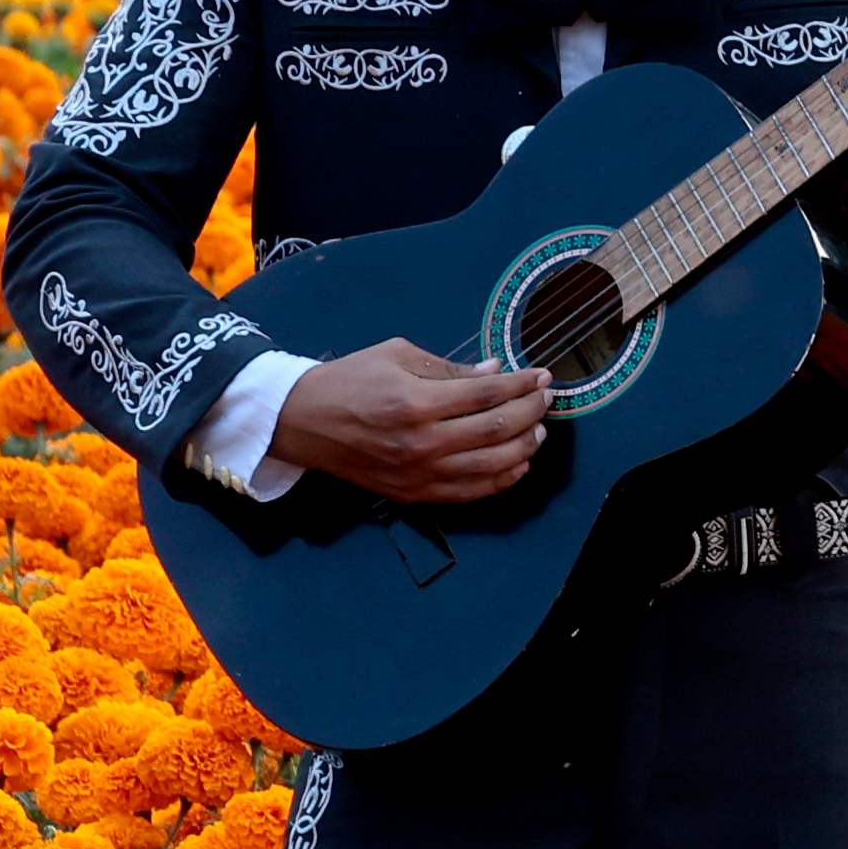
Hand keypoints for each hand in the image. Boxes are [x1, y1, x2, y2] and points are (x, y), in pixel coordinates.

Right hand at [271, 339, 551, 505]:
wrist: (301, 421)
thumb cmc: (349, 380)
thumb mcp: (397, 355)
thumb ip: (450, 367)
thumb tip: (496, 371)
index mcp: (415, 401)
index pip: (488, 394)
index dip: (523, 384)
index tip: (542, 376)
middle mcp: (421, 441)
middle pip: (497, 430)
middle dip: (532, 411)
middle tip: (546, 398)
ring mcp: (418, 472)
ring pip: (491, 466)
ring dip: (525, 447)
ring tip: (538, 429)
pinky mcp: (414, 493)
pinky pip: (470, 492)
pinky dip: (502, 480)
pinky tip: (518, 463)